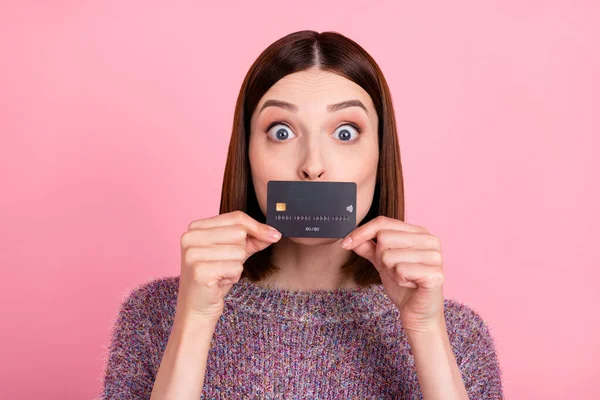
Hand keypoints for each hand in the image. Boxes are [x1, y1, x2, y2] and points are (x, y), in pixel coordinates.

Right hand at [178, 211, 281, 321]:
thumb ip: (252, 240)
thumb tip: (273, 233)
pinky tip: (219, 283)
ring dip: (236, 267)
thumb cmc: (214, 280)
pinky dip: (233, 277)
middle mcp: (190, 237)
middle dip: (241, 252)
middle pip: (239, 233)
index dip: (257, 227)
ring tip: (221, 275)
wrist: (197, 309)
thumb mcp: (233, 254)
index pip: (236, 217)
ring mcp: (193, 253)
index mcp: (196, 228)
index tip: (274, 235)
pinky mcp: (199, 271)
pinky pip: (235, 267)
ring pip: (239, 251)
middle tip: (225, 265)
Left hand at [341, 216, 444, 332]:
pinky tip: (410, 285)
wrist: (418, 313)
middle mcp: (430, 240)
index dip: (362, 232)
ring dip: (391, 272)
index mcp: (419, 232)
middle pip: (384, 238)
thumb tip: (350, 237)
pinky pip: (401, 270)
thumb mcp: (382, 263)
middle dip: (381, 258)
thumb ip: (369, 248)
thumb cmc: (404, 287)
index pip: (383, 222)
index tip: (346, 243)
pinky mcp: (435, 274)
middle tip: (395, 270)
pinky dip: (399, 280)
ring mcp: (435, 256)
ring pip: (389, 255)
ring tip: (404, 279)